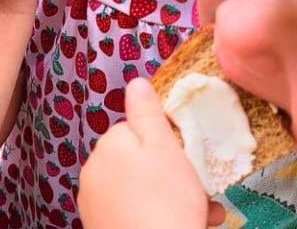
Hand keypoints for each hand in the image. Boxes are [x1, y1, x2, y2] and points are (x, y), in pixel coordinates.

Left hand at [79, 78, 217, 228]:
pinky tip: (186, 224)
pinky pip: (135, 213)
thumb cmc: (165, 199)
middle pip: (139, 162)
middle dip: (171, 174)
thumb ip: (148, 114)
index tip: (186, 158)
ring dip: (171, 197)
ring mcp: (96, 204)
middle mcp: (95, 172)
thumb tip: (136, 82)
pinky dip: (158, 216)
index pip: (136, 131)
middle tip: (199, 190)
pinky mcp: (103, 227)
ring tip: (201, 213)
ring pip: (141, 191)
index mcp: (108, 146)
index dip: (165, 144)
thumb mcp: (163, 147)